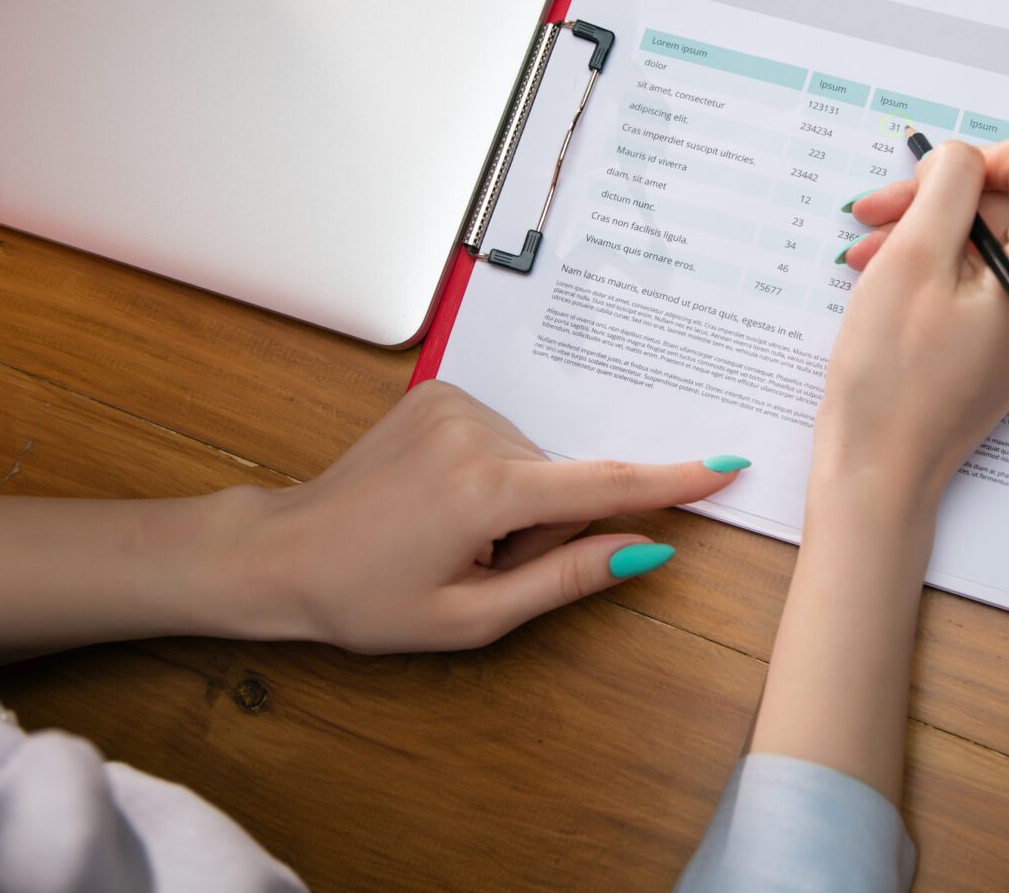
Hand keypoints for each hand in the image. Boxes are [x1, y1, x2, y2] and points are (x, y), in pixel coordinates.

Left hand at [230, 381, 743, 652]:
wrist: (283, 552)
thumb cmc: (367, 600)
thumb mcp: (472, 616)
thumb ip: (565, 579)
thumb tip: (643, 551)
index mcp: (485, 490)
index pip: (604, 485)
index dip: (671, 482)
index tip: (725, 466)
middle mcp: (474, 431)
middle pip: (565, 481)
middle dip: (545, 527)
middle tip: (477, 563)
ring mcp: (454, 403)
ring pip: (536, 460)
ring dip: (515, 502)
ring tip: (449, 533)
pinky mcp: (439, 391)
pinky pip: (504, 436)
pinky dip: (492, 473)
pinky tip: (441, 499)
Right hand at [814, 129, 1008, 518]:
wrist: (881, 468)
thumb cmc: (891, 377)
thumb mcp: (912, 258)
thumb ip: (948, 185)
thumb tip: (962, 157)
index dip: (975, 158)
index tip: (923, 193)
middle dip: (939, 198)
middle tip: (873, 218)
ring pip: (991, 228)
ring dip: (927, 228)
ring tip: (870, 254)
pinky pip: (987, 265)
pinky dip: (937, 259)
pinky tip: (886, 272)